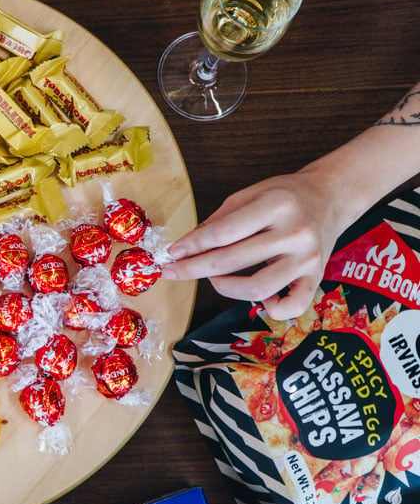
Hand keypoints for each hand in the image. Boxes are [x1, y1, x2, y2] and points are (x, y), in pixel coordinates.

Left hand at [161, 170, 346, 319]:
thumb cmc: (286, 196)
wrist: (331, 197)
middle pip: (232, 261)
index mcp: (276, 205)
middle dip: (195, 268)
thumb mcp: (249, 194)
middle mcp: (295, 233)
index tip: (172, 253)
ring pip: (257, 288)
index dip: (192, 246)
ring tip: (214, 277)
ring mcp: (308, 258)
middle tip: (175, 271)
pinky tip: (260, 299)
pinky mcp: (317, 278)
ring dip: (225, 287)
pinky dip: (271, 309)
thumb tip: (186, 247)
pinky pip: (292, 306)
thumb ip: (218, 221)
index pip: (222, 232)